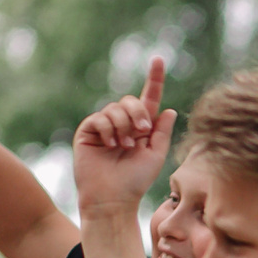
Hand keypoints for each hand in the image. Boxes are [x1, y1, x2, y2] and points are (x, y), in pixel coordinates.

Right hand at [72, 57, 175, 214]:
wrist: (113, 198)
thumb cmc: (136, 181)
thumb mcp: (155, 155)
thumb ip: (161, 132)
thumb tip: (168, 108)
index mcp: (141, 127)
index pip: (148, 98)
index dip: (154, 79)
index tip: (159, 59)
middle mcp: (122, 123)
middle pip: (132, 101)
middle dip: (139, 114)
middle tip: (142, 132)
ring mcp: (104, 126)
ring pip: (116, 108)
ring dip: (124, 126)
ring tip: (124, 147)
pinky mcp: (89, 130)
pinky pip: (100, 118)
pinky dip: (109, 130)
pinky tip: (110, 146)